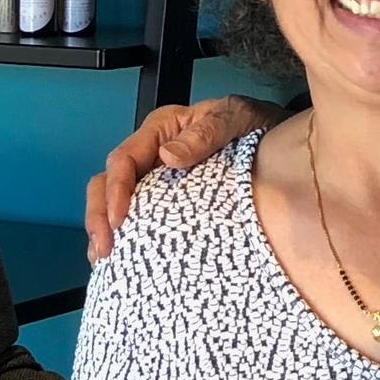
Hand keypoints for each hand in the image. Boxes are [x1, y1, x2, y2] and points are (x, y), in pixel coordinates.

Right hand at [84, 97, 281, 261]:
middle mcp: (153, 155)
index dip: (115, 190)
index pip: (124, 159)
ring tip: (104, 260)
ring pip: (115, 203)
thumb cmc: (254, 125)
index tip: (119, 219)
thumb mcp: (235, 118)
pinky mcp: (168, 203)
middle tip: (104, 248)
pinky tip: (123, 261)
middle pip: (108, 183)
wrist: (280, 142)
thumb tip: (169, 155)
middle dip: (100, 216)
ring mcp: (158, 180)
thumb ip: (207, 132)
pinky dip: (126, 239)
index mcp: (162, 130)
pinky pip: (138, 219)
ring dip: (105, 231)